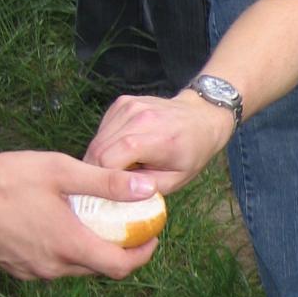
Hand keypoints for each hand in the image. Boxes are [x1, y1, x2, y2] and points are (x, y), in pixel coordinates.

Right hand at [0, 152, 162, 278]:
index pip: (121, 267)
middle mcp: (53, 267)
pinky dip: (64, 252)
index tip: (151, 238)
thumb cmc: (8, 178)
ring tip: (93, 223)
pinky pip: (51, 267)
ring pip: (74, 268)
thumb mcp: (62, 171)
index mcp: (70, 246)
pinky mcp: (16, 270)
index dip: (143, 255)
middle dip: (118, 251)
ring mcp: (33, 272)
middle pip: (99, 268)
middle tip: (126, 227)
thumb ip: (106, 183)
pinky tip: (59, 227)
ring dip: (89, 251)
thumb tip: (147, 188)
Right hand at [85, 90, 233, 191]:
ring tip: (121, 166)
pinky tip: (123, 149)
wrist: (200, 119)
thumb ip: (146, 189)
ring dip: (101, 157)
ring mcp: (129, 106)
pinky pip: (103, 129)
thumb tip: (116, 194)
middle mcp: (140, 117)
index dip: (103, 179)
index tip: (108, 191)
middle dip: (98, 170)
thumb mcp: (175, 181)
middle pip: (98, 149)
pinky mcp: (122, 102)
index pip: (109, 159)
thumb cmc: (190, 154)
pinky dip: (106, 143)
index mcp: (157, 139)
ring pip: (97, 139)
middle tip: (109, 184)